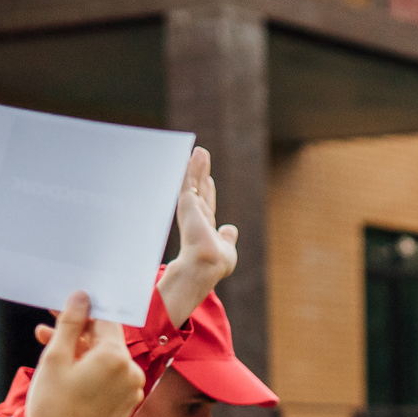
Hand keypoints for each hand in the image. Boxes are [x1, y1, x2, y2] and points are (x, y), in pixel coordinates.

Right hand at [26, 292, 145, 416]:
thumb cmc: (53, 408)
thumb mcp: (55, 359)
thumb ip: (70, 324)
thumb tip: (82, 297)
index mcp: (115, 356)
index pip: (104, 319)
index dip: (81, 311)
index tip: (59, 309)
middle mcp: (131, 370)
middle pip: (104, 339)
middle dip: (76, 331)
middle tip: (47, 327)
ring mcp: (132, 389)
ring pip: (105, 358)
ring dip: (79, 350)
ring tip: (47, 346)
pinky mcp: (127, 403)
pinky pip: (109, 377)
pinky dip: (90, 370)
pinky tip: (66, 369)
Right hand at [161, 147, 239, 324]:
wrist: (206, 266)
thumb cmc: (215, 265)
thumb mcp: (226, 249)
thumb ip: (227, 238)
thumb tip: (230, 229)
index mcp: (204, 227)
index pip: (207, 205)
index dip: (208, 191)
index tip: (209, 179)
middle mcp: (196, 217)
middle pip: (200, 189)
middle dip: (200, 173)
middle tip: (201, 155)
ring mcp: (191, 210)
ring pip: (193, 182)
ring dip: (195, 166)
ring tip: (198, 150)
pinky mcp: (188, 203)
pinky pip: (187, 180)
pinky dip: (188, 167)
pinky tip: (189, 154)